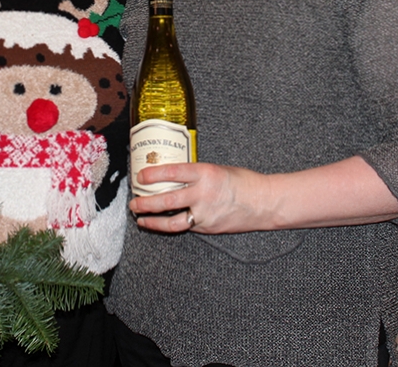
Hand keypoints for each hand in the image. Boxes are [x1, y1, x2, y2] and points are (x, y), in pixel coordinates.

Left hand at [129, 162, 271, 234]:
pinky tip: (161, 223)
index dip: (153, 175)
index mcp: (205, 173)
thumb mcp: (216, 168)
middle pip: (166, 200)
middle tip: (133, 201)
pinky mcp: (208, 228)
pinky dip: (171, 225)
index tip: (140, 176)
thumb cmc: (242, 181)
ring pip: (172, 221)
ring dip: (152, 220)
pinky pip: (185, 226)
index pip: (172, 172)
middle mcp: (203, 194)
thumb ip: (195, 173)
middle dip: (146, 202)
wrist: (264, 202)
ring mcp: (205, 214)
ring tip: (140, 217)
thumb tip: (172, 175)